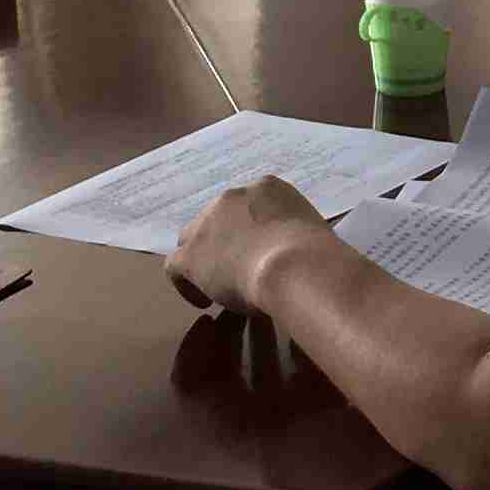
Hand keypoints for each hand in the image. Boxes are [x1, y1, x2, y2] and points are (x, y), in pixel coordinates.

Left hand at [166, 174, 330, 314]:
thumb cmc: (313, 252)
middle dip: (223, 240)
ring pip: (193, 239)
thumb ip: (293, 235)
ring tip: (217, 284)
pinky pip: (176, 266)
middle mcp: (233, 197)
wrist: (292, 264)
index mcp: (267, 189)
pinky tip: (203, 301)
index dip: (250, 230)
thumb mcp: (309, 232)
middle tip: (237, 266)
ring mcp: (207, 223)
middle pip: (218, 219)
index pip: (250, 206)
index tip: (259, 252)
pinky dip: (187, 284)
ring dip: (204, 258)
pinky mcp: (190, 253)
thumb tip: (289, 253)